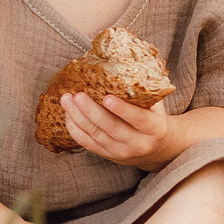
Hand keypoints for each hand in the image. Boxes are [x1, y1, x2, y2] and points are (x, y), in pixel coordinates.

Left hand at [60, 92, 177, 168]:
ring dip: (78, 117)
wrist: (155, 148)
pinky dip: (75, 128)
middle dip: (92, 111)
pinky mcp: (106, 155)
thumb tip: (126, 68)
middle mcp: (138, 144)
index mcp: (154, 129)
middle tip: (78, 95)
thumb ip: (144, 93)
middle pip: (111, 128)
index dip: (123, 109)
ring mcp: (120, 152)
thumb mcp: (156, 107)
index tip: (107, 97)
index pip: (139, 119)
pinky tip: (68, 114)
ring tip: (67, 99)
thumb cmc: (154, 118)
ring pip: (95, 134)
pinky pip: (86, 143)